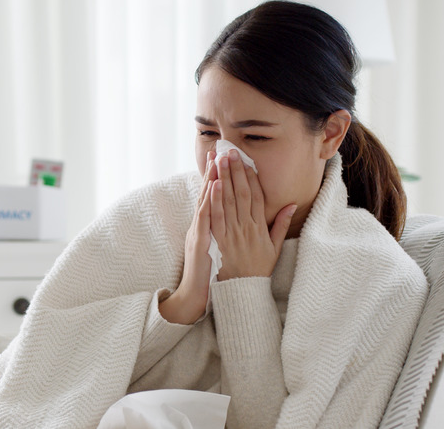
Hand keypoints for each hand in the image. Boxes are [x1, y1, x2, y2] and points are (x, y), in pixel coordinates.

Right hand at [159, 151, 217, 324]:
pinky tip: (215, 184)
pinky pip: (206, 215)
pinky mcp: (200, 238)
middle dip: (217, 169)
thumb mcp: (224, 250)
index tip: (227, 157)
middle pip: (212, 192)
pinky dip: (210, 199)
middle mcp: (206, 224)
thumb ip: (231, 234)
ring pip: (208, 199)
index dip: (223, 176)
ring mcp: (201, 230)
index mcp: (213, 225)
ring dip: (212, 177)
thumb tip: (244, 220)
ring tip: (217, 157)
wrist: (198, 295)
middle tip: (221, 147)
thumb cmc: (214, 275)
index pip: (219, 196)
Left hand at [211, 149, 296, 280]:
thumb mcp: (275, 248)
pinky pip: (216, 216)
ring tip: (220, 160)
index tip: (247, 161)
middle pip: (241, 193)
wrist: (242, 290)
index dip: (251, 177)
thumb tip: (291, 204)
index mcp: (260, 228)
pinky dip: (214, 199)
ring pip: (228, 201)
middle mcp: (246, 227)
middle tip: (231, 151)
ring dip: (224, 178)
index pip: (256, 196)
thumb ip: (281, 225)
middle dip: (236, 171)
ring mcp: (232, 233)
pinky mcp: (218, 240)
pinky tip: (213, 184)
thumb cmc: (258, 269)